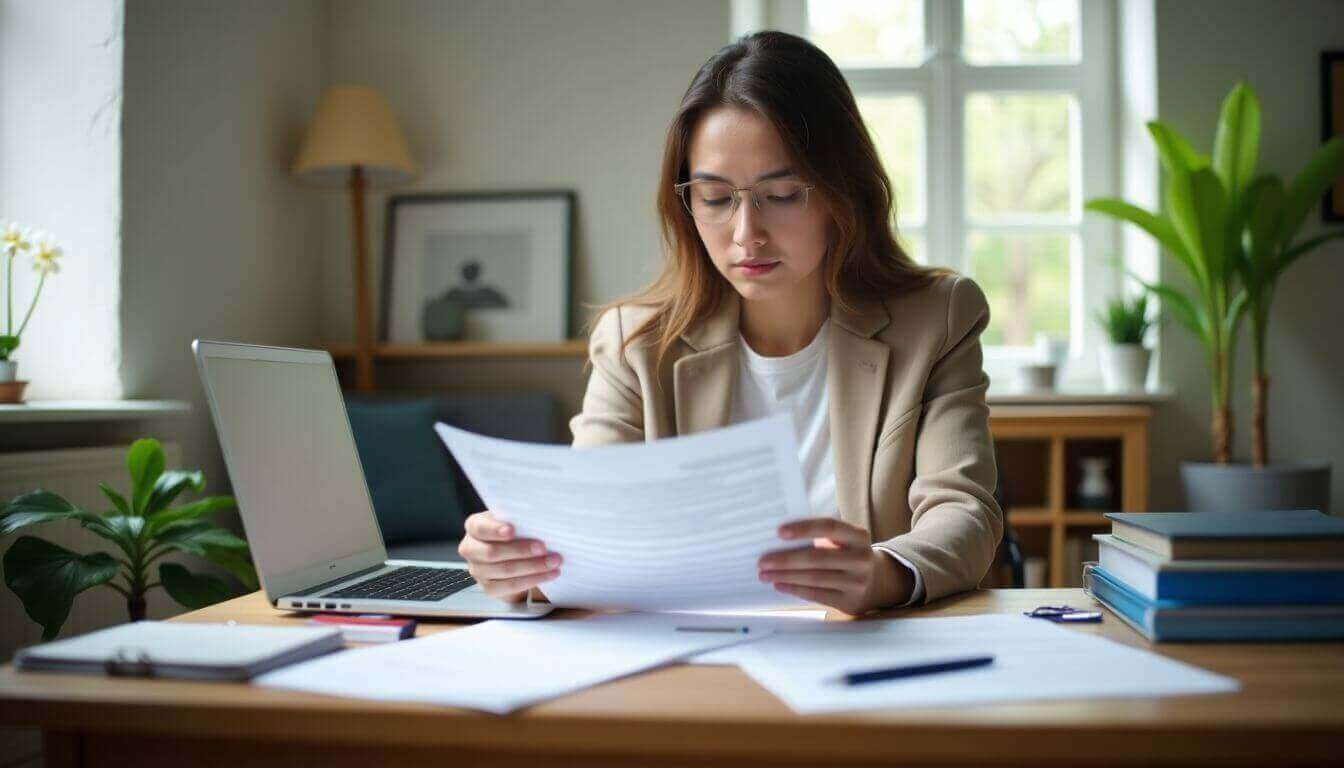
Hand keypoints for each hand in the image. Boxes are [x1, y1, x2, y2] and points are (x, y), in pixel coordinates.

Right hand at [458, 510, 560, 601]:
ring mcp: (478, 570)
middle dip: (520, 550)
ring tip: (554, 561)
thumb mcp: (514, 520)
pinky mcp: (489, 588)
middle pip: (492, 553)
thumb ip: (520, 519)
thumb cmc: (517, 531)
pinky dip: (533, 580)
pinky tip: (549, 574)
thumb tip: (541, 518)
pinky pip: (511, 586)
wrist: (516, 554)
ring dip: (533, 566)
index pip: (480, 528)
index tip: (512, 530)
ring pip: (504, 571)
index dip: (495, 530)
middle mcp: (471, 549)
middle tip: (543, 547)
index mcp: (475, 527)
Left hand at [757, 517, 913, 615]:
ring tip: (764, 574)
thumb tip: (778, 540)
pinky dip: (794, 589)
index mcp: (858, 536)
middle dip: (785, 559)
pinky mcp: (850, 601)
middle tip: (762, 560)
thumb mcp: (843, 540)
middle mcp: (861, 558)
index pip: (829, 527)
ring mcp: (857, 582)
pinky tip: (779, 585)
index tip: (778, 532)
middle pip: (817, 557)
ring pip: (814, 578)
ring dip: (785, 576)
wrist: (878, 582)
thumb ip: (820, 536)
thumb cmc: (847, 553)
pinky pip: (817, 594)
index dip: (804, 528)